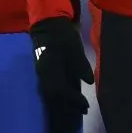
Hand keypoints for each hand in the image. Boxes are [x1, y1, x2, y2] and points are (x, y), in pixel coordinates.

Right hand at [30, 17, 94, 132]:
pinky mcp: (44, 70)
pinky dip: (61, 95)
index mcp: (49, 68)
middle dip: (69, 105)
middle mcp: (43, 74)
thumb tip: (90, 82)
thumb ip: (81, 64)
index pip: (60, 91)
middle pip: (54, 96)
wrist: (48, 22)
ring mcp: (42, 72)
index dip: (74, 100)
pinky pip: (50, 88)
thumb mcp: (74, 46)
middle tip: (84, 110)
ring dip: (64, 101)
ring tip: (79, 106)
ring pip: (51, 93)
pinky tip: (70, 95)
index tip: (86, 105)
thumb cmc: (62, 33)